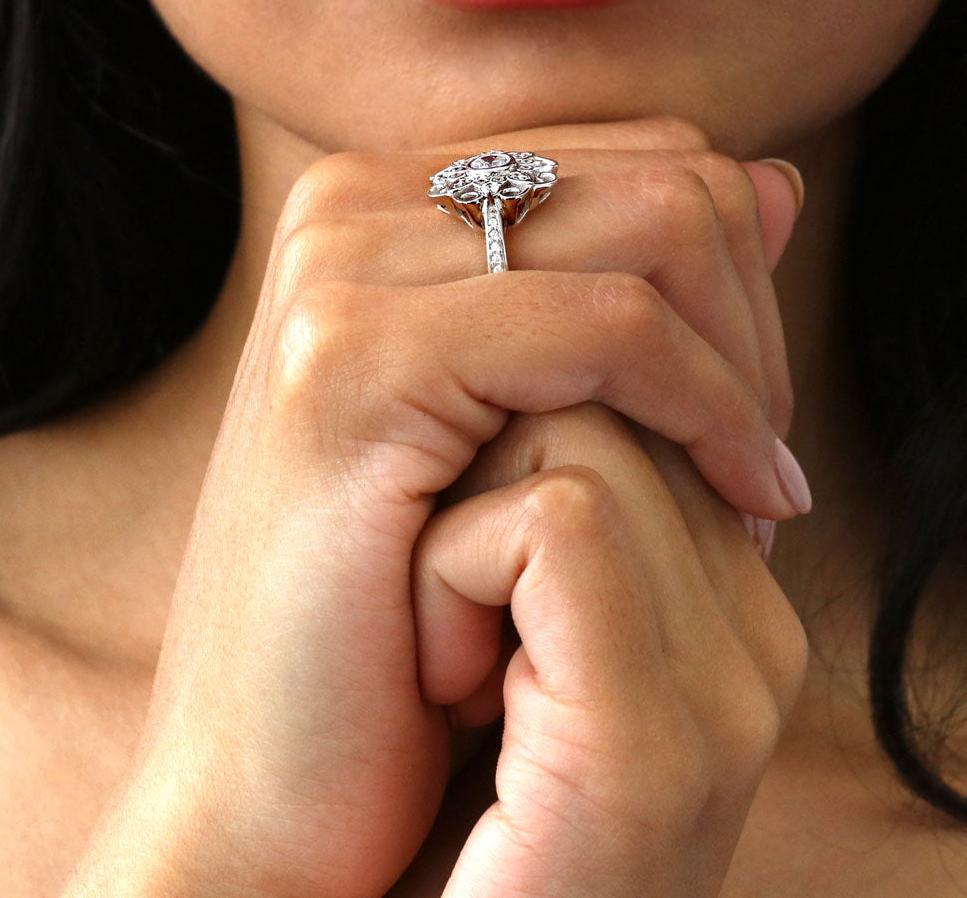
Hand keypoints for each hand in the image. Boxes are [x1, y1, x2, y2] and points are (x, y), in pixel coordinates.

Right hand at [62, 119, 806, 897]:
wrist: (269, 762)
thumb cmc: (401, 607)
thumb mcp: (535, 422)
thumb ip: (642, 287)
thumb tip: (776, 180)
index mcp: (388, 203)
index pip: (643, 159)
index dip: (734, 282)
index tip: (749, 415)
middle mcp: (353, 206)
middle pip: (667, 177)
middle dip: (753, 324)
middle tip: (755, 463)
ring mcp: (342, 270)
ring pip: (659, 230)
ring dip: (739, 372)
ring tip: (738, 491)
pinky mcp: (352, 360)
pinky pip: (610, 329)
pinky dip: (705, 410)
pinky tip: (735, 503)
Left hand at [413, 406, 808, 896]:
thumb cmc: (393, 755)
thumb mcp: (515, 608)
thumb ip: (567, 501)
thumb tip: (560, 390)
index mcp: (726, 606)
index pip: (646, 408)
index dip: (527, 436)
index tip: (466, 539)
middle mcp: (752, 639)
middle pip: (614, 407)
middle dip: (493, 479)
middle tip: (448, 616)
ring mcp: (724, 693)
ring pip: (582, 443)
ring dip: (461, 531)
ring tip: (447, 660)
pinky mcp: (654, 741)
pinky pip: (557, 524)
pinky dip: (451, 580)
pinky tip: (440, 681)